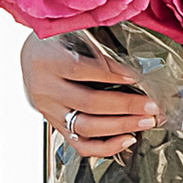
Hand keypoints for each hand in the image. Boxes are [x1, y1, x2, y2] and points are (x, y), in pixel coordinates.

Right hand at [24, 32, 154, 156]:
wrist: (31, 56)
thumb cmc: (55, 43)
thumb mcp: (71, 35)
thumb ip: (95, 50)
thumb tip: (130, 70)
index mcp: (46, 61)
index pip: (79, 69)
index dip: (109, 73)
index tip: (135, 76)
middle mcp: (44, 89)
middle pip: (87, 102)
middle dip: (125, 106)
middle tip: (151, 106)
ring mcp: (49, 111)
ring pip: (86, 127)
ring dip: (121, 126)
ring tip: (145, 121)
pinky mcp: (56, 126)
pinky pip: (80, 145)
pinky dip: (106, 147)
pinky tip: (127, 139)